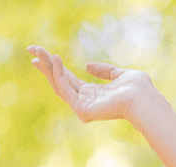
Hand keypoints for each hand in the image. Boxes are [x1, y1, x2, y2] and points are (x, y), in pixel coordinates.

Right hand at [27, 44, 157, 122]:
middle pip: (59, 81)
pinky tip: (55, 59)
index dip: (55, 67)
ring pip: (58, 84)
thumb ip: (105, 71)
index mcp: (92, 94)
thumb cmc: (138, 89)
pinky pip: (64, 88)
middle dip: (45, 65)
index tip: (43, 54)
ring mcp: (82, 107)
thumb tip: (87, 66)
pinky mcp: (81, 109)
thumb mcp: (120, 75)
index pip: (68, 79)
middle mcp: (85, 101)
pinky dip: (57, 74)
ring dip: (47, 67)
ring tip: (39, 51)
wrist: (143, 99)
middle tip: (32, 48)